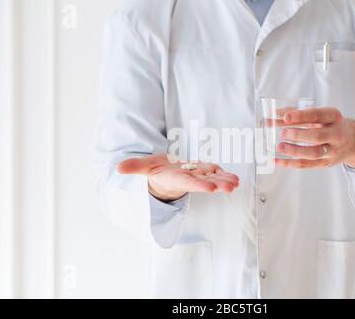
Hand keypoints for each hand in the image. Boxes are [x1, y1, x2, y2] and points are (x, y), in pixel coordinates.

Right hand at [117, 154, 239, 200]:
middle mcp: (189, 178)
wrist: (164, 174)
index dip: (199, 184)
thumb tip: (118, 168)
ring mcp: (198, 175)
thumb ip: (133, 167)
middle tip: (231, 187)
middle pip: (205, 182)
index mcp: (176, 178)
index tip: (210, 188)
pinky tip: (234, 177)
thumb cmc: (155, 170)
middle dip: (218, 185)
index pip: (188, 182)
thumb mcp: (143, 167)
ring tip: (236, 182)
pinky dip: (224, 174)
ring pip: (214, 178)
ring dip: (225, 181)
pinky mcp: (203, 170)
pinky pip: (216, 172)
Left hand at [275, 107, 354, 168]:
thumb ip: (296, 113)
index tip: (286, 117)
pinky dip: (289, 163)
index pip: (317, 115)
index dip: (301, 116)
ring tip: (280, 147)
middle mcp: (336, 134)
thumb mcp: (319, 115)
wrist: (352, 141)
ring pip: (313, 153)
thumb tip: (271, 115)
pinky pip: (306, 164)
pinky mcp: (325, 162)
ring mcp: (332, 150)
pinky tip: (276, 160)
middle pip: (317, 136)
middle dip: (298, 135)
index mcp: (334, 117)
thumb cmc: (328, 124)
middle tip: (282, 133)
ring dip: (294, 151)